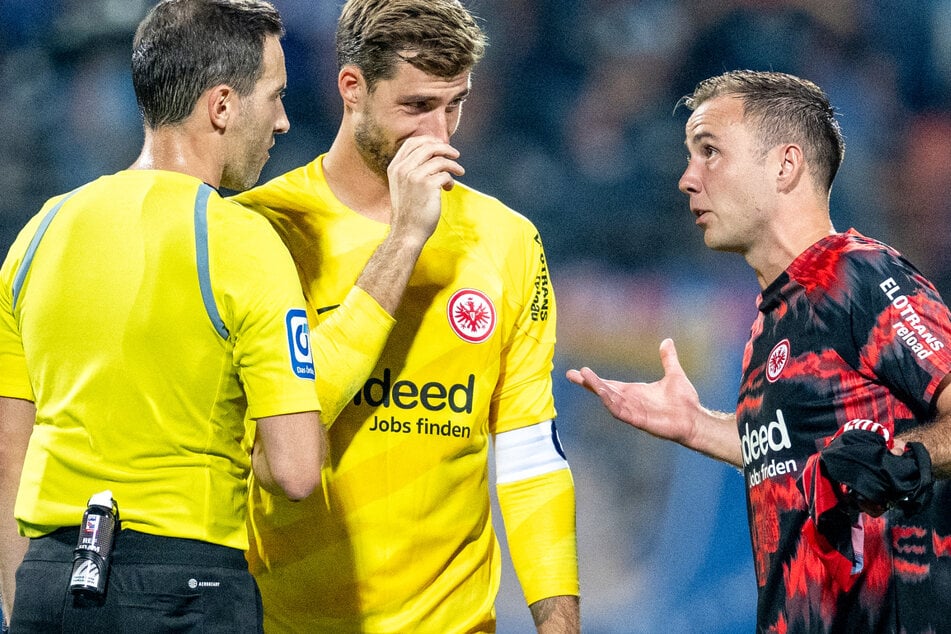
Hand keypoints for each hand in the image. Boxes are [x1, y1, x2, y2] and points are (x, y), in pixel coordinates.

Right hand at [386, 135, 463, 243]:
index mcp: (395, 167)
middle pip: (428, 147)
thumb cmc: (408, 211)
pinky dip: (451, 180)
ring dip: (453, 166)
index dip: (429, 140)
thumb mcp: (402, 186)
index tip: (441, 145)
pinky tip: (449, 188)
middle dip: (445, 148)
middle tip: (456, 155)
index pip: (412, 143)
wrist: (406, 232)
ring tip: (459, 172)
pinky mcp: (428, 185)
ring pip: (440, 160)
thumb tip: (433, 156)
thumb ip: (411, 170)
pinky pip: (446, 175)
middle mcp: (403, 169)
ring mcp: (414, 176)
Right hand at [566, 338, 701, 446]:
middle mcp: (630, 401)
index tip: (579, 371)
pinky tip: (603, 393)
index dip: (594, 379)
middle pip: (604, 391)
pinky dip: (611, 402)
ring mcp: (633, 411)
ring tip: (585, 377)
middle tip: (572, 374)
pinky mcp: (639, 419)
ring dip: (597, 389)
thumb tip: (667, 341)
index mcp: (634, 392)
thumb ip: (668, 359)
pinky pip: (621, 411)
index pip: (609, 384)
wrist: (694, 419)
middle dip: (588, 383)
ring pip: (610, 399)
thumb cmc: (684, 401)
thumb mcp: (674, 374)